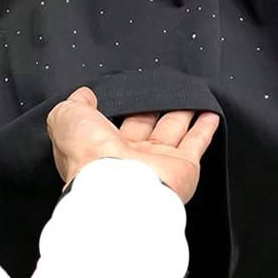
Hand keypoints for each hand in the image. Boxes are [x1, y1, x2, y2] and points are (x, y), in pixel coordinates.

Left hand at [46, 86, 220, 202]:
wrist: (115, 187)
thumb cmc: (87, 155)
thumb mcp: (67, 118)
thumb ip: (75, 103)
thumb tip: (85, 95)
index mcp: (100, 147)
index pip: (111, 124)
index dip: (117, 108)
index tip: (125, 92)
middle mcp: (130, 157)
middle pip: (145, 125)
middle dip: (152, 108)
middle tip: (162, 90)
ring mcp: (158, 163)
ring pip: (173, 130)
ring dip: (182, 112)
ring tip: (189, 94)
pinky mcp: (183, 167)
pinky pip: (196, 143)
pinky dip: (205, 127)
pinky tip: (210, 112)